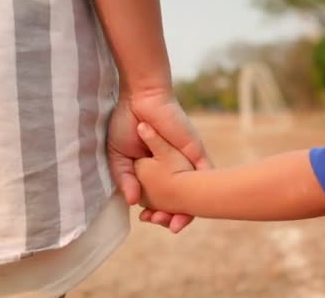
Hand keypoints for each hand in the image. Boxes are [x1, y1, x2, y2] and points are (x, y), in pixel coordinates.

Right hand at [107, 89, 211, 231]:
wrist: (140, 99)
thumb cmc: (126, 122)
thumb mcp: (119, 156)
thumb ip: (125, 178)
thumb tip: (131, 203)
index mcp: (155, 169)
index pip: (161, 198)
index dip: (156, 212)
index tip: (147, 220)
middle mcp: (173, 168)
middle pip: (180, 199)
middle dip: (174, 217)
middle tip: (164, 225)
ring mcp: (186, 161)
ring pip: (195, 193)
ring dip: (189, 212)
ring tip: (177, 225)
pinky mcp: (196, 153)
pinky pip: (205, 176)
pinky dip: (203, 194)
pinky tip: (195, 209)